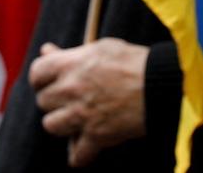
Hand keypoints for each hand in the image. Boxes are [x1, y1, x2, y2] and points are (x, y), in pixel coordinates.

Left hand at [28, 38, 149, 166]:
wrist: (166, 84)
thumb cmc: (135, 62)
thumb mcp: (101, 48)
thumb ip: (71, 53)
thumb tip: (47, 50)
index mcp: (69, 65)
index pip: (36, 73)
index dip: (41, 78)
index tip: (48, 82)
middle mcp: (71, 90)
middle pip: (43, 100)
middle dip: (54, 101)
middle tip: (68, 100)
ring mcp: (82, 114)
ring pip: (51, 125)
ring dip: (62, 125)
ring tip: (74, 121)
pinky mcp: (98, 135)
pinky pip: (77, 154)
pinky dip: (79, 155)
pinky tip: (83, 150)